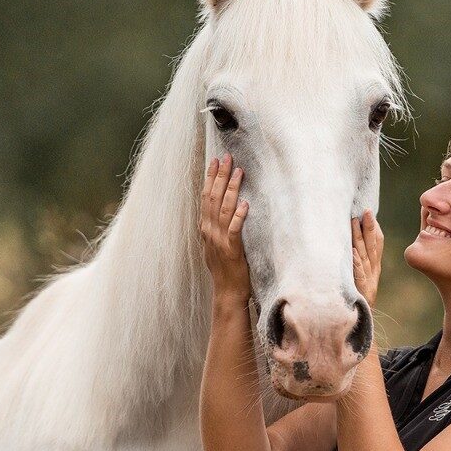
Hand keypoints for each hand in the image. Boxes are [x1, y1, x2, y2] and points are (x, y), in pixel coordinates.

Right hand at [199, 154, 249, 302]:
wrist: (227, 292)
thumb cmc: (224, 269)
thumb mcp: (213, 245)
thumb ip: (213, 228)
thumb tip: (214, 211)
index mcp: (205, 228)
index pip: (206, 197)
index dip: (210, 178)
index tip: (215, 160)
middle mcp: (210, 231)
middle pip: (214, 198)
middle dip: (220, 176)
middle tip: (227, 157)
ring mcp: (220, 240)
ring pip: (224, 209)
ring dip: (231, 189)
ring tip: (239, 171)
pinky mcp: (232, 249)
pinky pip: (234, 229)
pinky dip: (239, 216)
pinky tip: (245, 203)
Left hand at [351, 209, 382, 307]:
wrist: (361, 320)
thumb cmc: (358, 297)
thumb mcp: (362, 278)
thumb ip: (360, 262)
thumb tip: (352, 243)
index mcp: (374, 267)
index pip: (377, 244)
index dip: (374, 228)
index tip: (369, 213)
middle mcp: (372, 271)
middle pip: (372, 245)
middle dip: (369, 226)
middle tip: (365, 210)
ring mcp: (367, 279)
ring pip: (363, 254)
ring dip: (358, 237)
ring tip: (353, 222)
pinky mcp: (360, 288)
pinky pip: (358, 273)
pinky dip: (356, 262)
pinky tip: (352, 251)